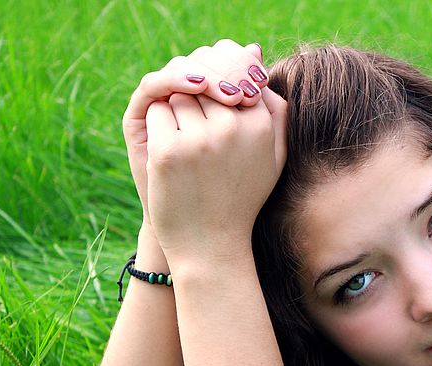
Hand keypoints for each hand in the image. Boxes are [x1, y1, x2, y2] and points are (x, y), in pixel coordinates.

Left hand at [122, 41, 268, 226]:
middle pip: (204, 78)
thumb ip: (273, 107)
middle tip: (197, 128)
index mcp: (261, 125)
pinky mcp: (169, 151)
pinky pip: (158, 112)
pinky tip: (171, 156)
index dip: (220, 83)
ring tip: (188, 148)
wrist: (212, 247)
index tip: (215, 107)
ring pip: (179, 93)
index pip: (235, 71)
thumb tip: (254, 52)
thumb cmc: (242, 199)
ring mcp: (199, 139)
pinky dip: (159, 128)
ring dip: (177, 112)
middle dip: (197, 94)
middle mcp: (232, 128)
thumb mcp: (273, 157)